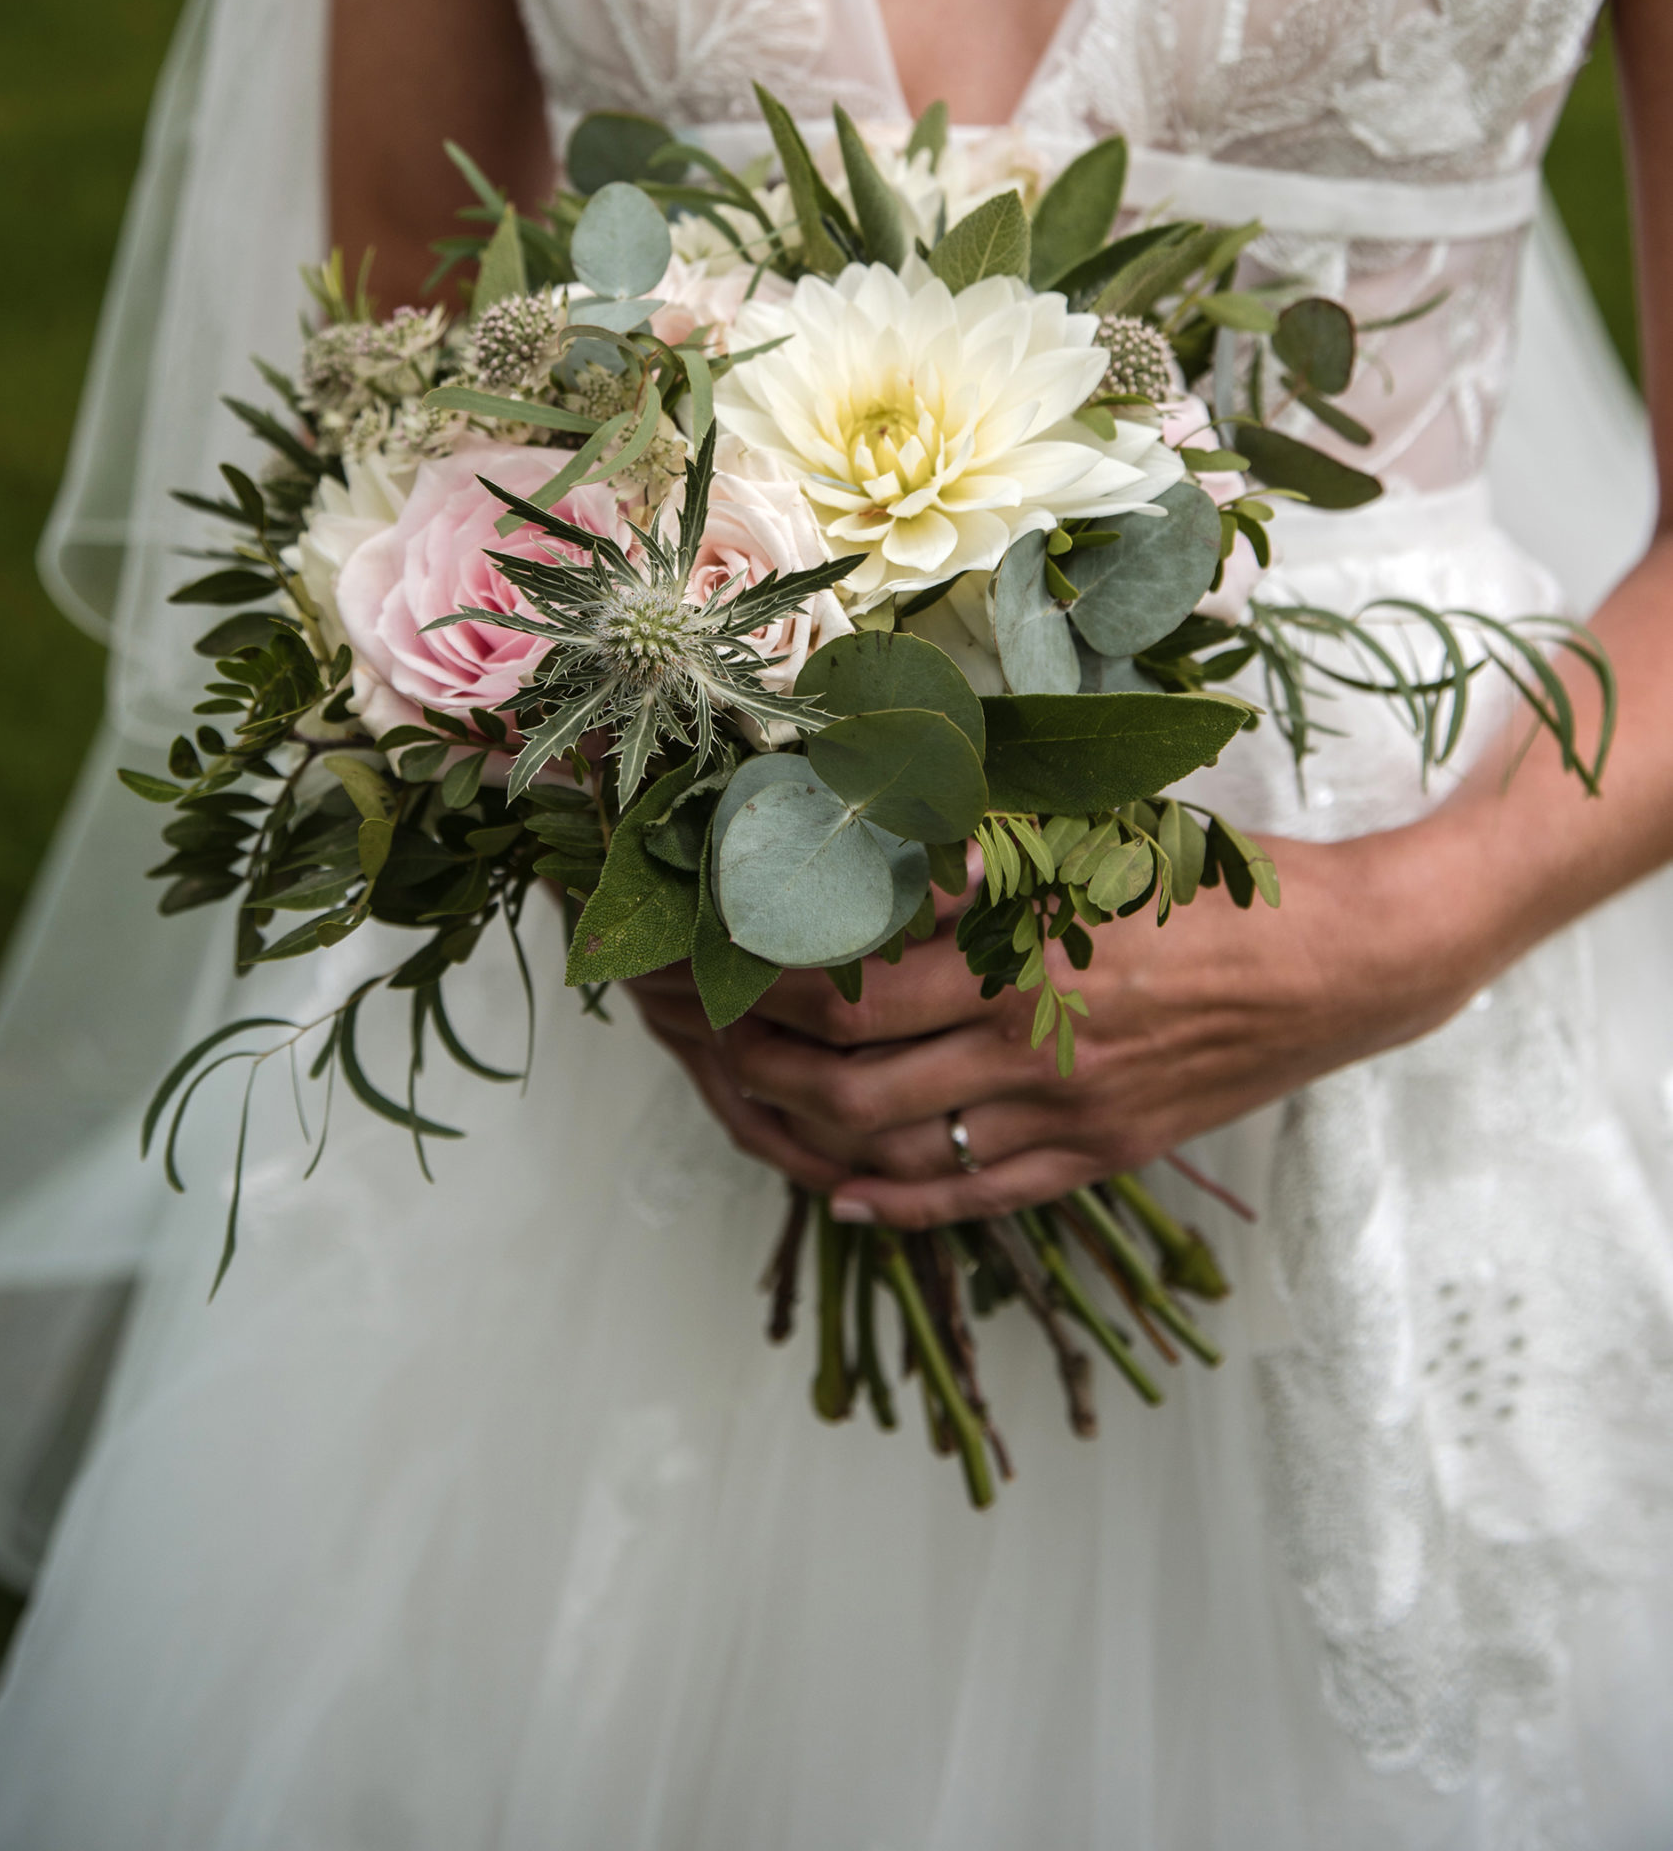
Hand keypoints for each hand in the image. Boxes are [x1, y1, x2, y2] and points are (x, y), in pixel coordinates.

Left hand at [628, 816, 1497, 1227]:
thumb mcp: (1090, 829)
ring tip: (736, 1091)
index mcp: (1015, 932)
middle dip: (738, 1045)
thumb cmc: (1212, 877)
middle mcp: (1024, 1026)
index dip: (744, 963)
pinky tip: (839, 1190)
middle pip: (836, 1061)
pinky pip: (969, 1198)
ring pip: (886, 1141)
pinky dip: (891, 1202)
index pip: (838, 963)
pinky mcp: (1094, 1154)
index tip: (687, 942)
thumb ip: (975, 839)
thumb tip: (857, 825)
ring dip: (792, 1124)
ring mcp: (1059, 1105)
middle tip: (681, 1018)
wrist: (1345, 964)